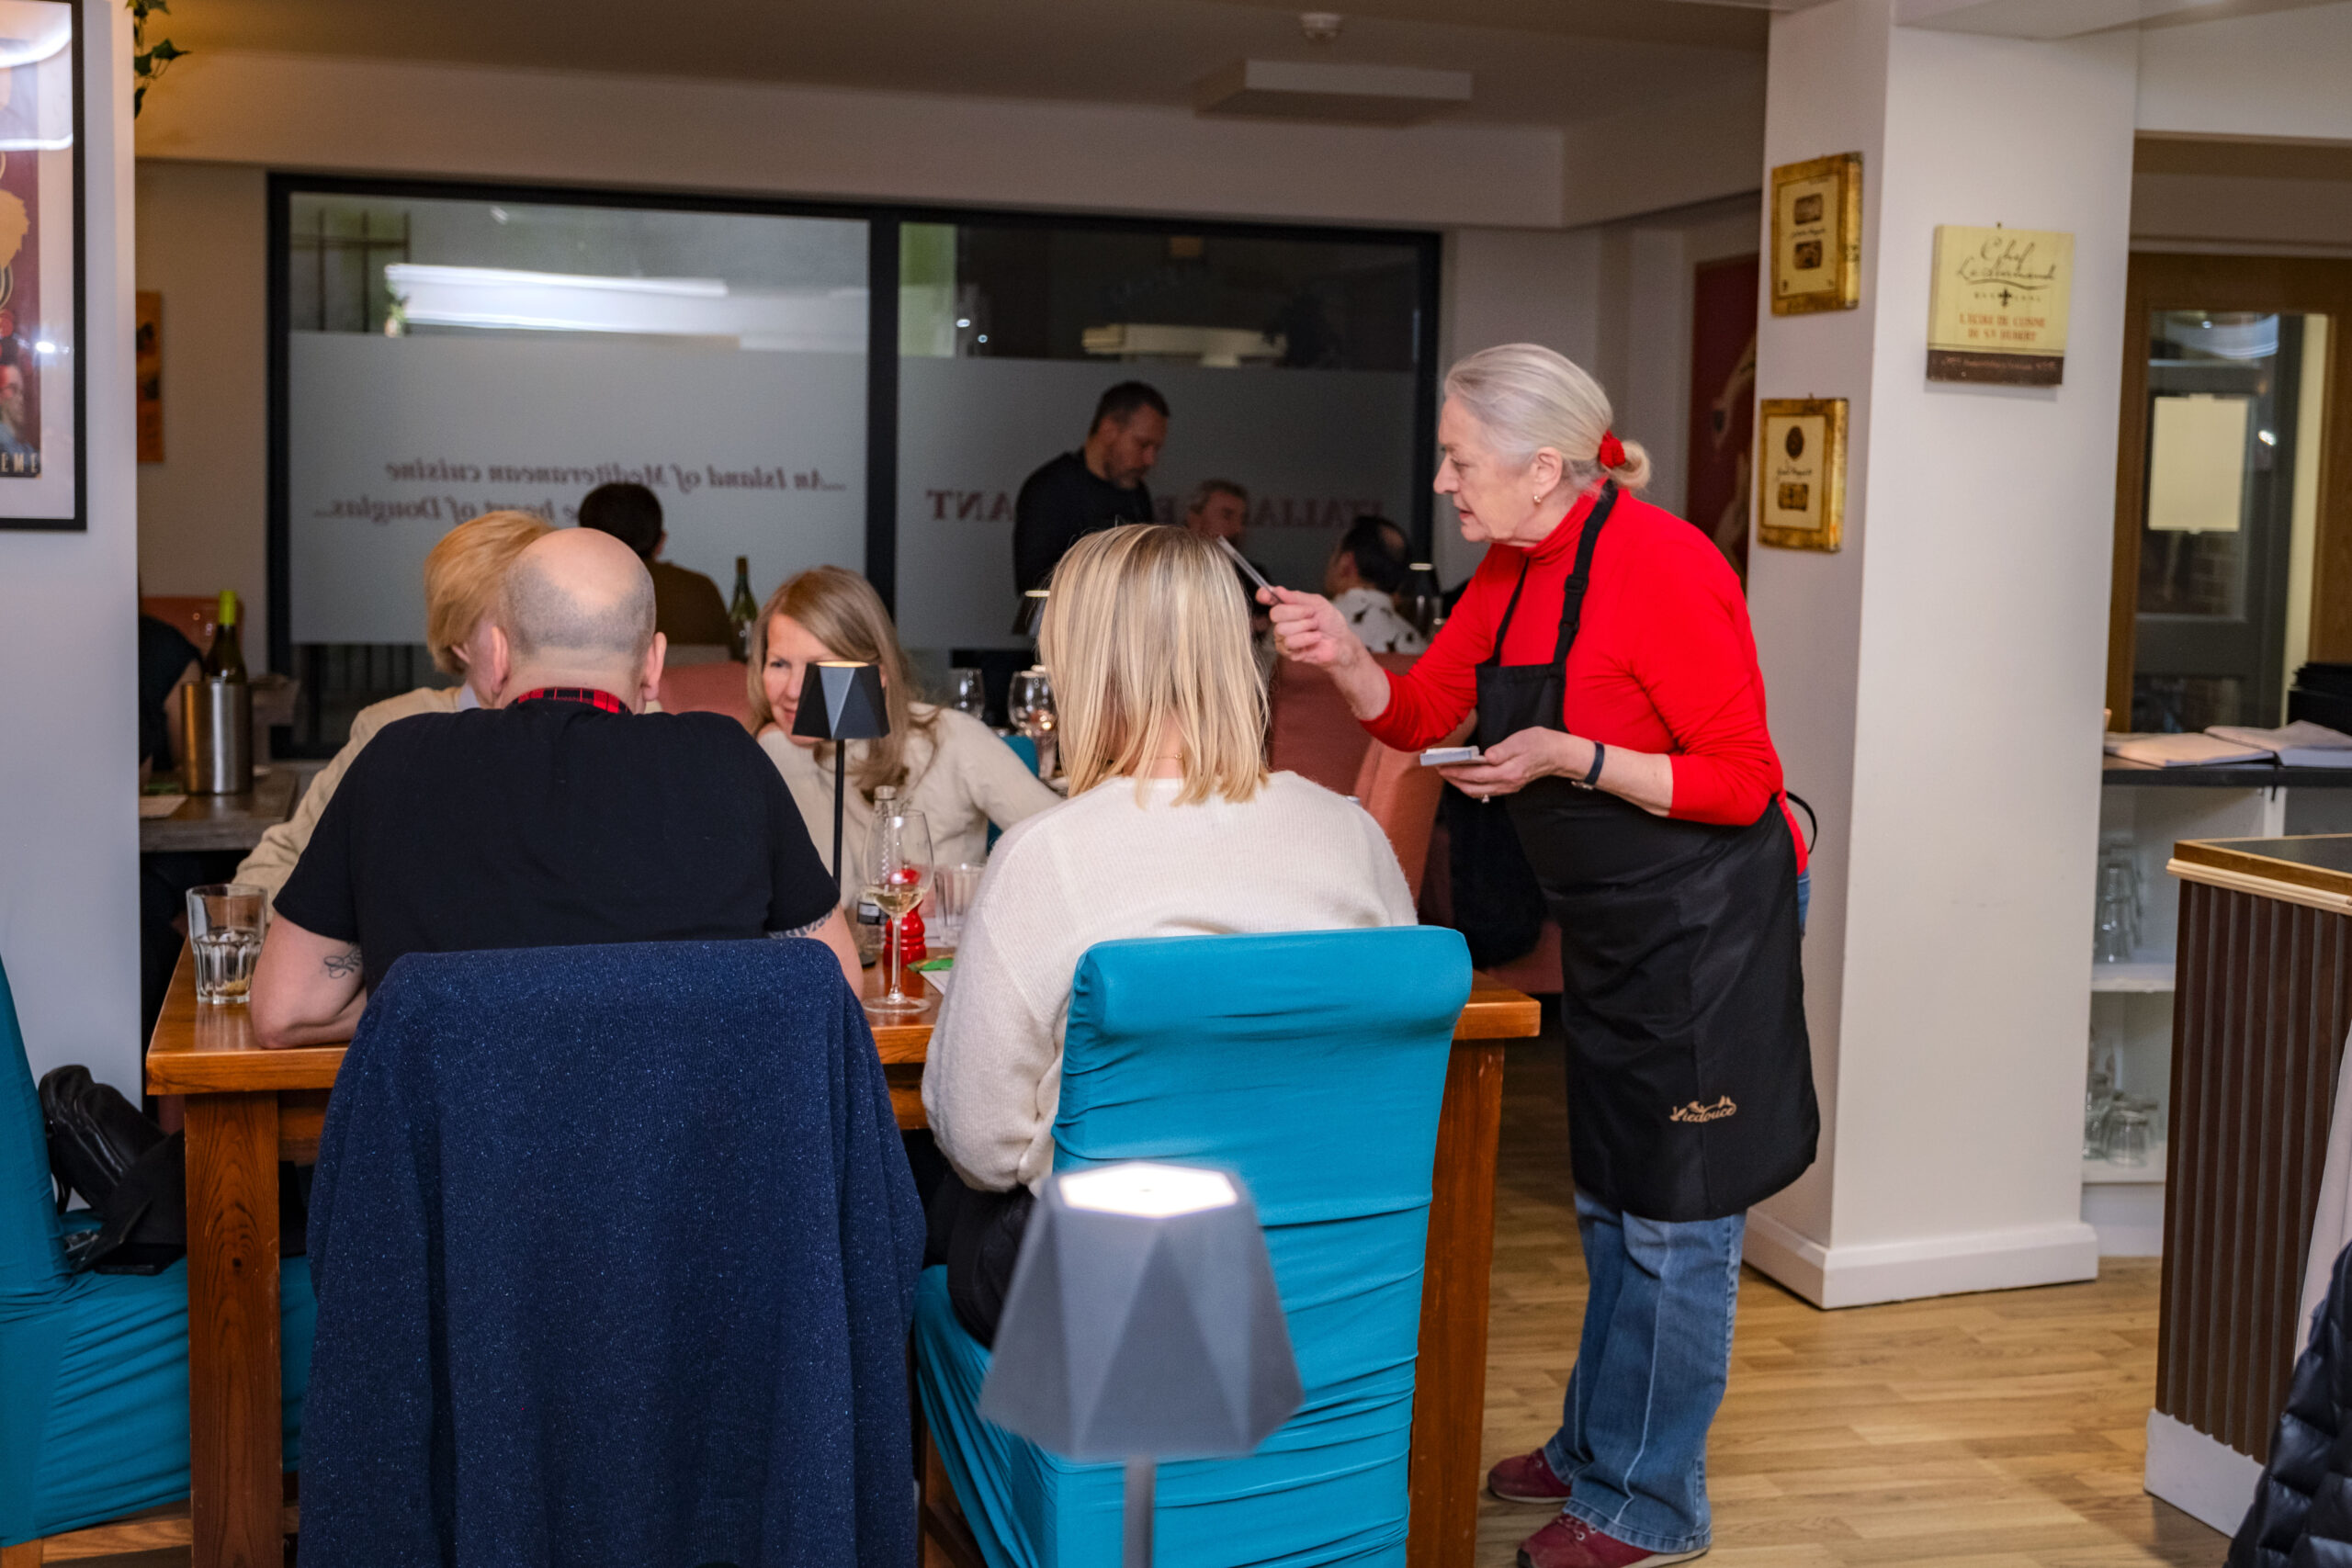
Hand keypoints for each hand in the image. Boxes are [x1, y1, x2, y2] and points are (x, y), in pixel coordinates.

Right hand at [1262, 586, 1357, 669]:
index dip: (1264, 595)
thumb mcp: (1317, 603)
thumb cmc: (1331, 623)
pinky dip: (1306, 638)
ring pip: (1282, 629)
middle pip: (1275, 613)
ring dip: (1304, 626)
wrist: (1341, 642)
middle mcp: (1282, 621)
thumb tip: (1278, 590)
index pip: (1268, 599)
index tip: (1265, 595)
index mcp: (1288, 607)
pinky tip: (1315, 638)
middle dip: (1297, 612)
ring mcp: (1283, 637)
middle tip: (1312, 615)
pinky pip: (1289, 642)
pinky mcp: (1288, 652)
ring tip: (1315, 629)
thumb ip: (1296, 597)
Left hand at [1437, 727, 1588, 799]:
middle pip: (1473, 787)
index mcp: (1509, 772)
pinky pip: (1486, 790)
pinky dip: (1472, 785)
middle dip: (1454, 779)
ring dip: (1461, 784)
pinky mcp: (1510, 786)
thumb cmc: (1541, 743)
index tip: (1441, 766)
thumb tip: (1485, 757)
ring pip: (1478, 791)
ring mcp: (1509, 787)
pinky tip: (1465, 777)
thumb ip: (1502, 750)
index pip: (1475, 775)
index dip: (1456, 771)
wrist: (1559, 754)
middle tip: (1439, 769)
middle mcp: (1508, 784)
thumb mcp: (1521, 740)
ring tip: (1448, 773)